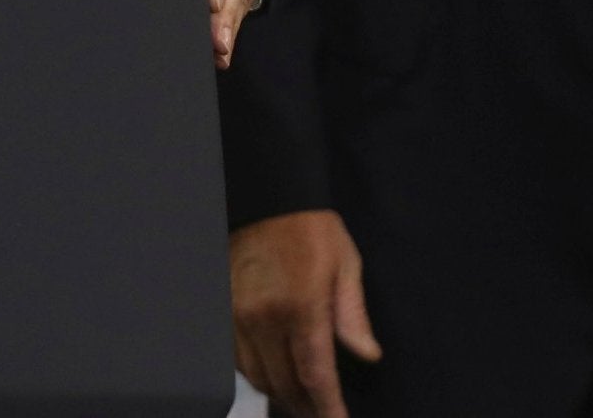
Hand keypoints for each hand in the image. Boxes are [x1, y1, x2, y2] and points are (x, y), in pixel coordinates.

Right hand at [232, 209, 381, 417]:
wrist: (268, 197)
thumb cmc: (312, 228)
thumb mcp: (346, 264)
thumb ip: (353, 315)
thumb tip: (367, 355)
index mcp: (301, 306)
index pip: (315, 375)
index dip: (328, 409)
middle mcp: (265, 317)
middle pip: (285, 384)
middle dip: (307, 408)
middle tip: (324, 416)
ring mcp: (239, 316)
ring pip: (258, 377)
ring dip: (282, 395)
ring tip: (303, 402)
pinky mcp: (225, 311)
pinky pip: (239, 359)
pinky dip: (259, 375)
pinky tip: (276, 374)